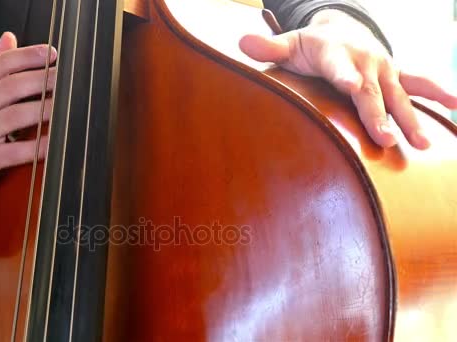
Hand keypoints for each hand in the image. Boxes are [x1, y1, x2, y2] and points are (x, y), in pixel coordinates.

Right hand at [0, 32, 55, 195]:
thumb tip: (9, 37)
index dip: (27, 56)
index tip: (51, 53)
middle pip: (10, 88)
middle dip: (41, 80)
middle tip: (65, 78)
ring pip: (15, 116)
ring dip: (43, 109)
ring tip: (64, 106)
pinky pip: (16, 151)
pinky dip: (38, 146)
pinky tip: (54, 141)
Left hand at [239, 9, 456, 149]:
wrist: (342, 29)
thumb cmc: (310, 46)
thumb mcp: (288, 45)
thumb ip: (269, 47)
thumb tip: (242, 41)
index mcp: (335, 54)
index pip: (339, 67)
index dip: (345, 75)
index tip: (352, 85)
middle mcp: (364, 61)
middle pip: (372, 92)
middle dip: (379, 115)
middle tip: (387, 140)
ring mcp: (384, 69)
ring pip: (399, 95)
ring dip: (411, 117)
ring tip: (422, 144)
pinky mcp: (396, 75)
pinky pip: (420, 83)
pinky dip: (439, 93)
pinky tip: (456, 106)